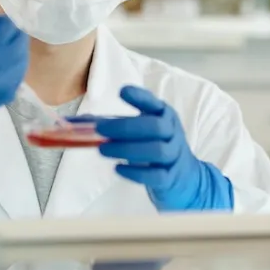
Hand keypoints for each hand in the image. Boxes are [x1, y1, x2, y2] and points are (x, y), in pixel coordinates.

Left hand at [90, 86, 233, 211]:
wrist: (187, 178)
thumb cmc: (158, 149)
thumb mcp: (145, 133)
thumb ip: (118, 126)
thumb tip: (82, 122)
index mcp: (165, 117)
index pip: (155, 104)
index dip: (140, 97)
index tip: (122, 91)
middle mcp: (173, 133)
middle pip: (156, 126)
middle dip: (126, 127)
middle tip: (101, 130)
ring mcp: (174, 156)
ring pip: (157, 150)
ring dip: (128, 149)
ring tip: (103, 150)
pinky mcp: (171, 179)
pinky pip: (156, 175)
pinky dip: (136, 172)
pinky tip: (118, 168)